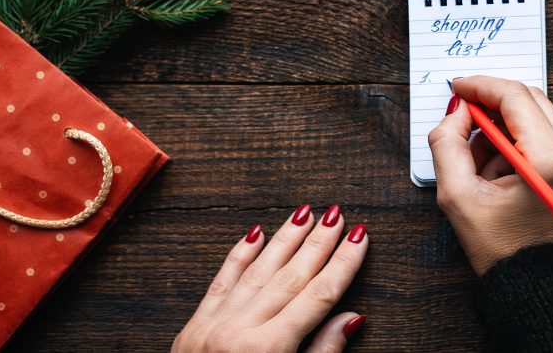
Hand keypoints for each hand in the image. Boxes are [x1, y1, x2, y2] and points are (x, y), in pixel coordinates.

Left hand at [172, 205, 367, 352]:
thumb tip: (351, 318)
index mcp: (269, 350)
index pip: (318, 296)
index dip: (343, 264)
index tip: (359, 238)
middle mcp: (239, 332)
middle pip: (291, 276)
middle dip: (318, 243)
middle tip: (338, 214)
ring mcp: (212, 327)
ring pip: (257, 270)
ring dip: (284, 239)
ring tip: (305, 213)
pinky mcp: (192, 328)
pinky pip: (220, 282)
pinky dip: (238, 255)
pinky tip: (253, 232)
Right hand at [428, 76, 552, 274]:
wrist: (537, 284)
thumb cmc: (502, 250)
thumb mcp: (457, 195)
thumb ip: (448, 143)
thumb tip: (457, 111)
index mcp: (550, 160)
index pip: (515, 96)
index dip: (481, 86)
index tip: (458, 88)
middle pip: (529, 98)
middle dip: (491, 103)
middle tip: (462, 118)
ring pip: (536, 114)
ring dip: (502, 124)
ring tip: (478, 162)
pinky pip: (544, 134)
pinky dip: (516, 139)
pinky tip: (496, 170)